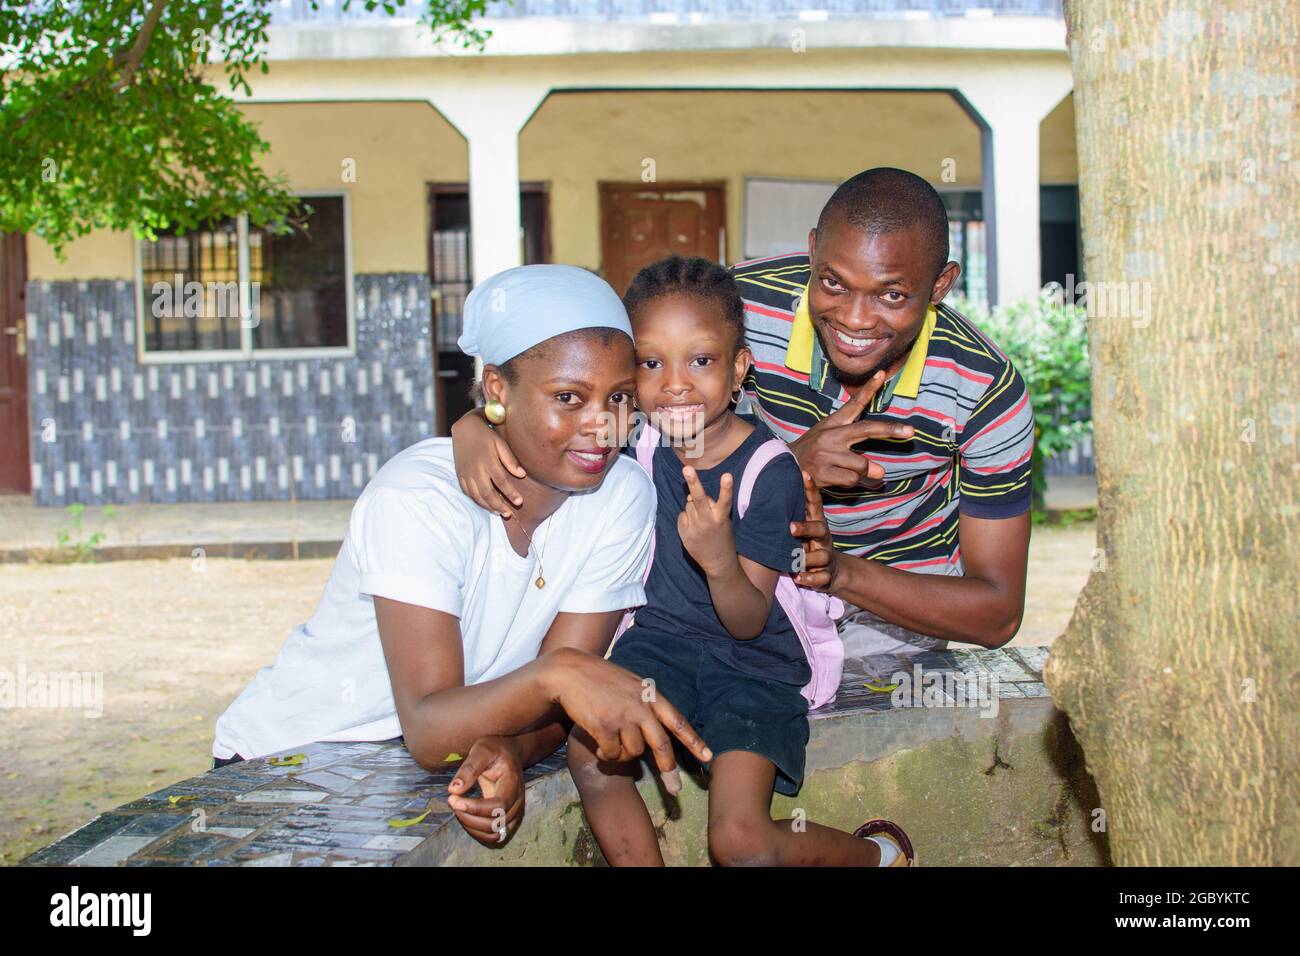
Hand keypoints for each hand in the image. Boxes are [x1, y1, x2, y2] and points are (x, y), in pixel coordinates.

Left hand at [447, 735, 524, 846]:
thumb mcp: (481, 750)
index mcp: (513, 783)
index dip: (475, 808)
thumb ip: (469, 768)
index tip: (453, 799)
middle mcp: (518, 802)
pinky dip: (477, 831)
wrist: (510, 754)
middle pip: (495, 824)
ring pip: (494, 834)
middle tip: (452, 801)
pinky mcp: (509, 820)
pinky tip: (466, 815)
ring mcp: (515, 813)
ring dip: (471, 826)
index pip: (498, 806)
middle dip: (468, 817)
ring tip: (458, 808)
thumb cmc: (495, 750)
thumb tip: (453, 789)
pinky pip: (495, 836)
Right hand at [451, 409, 526, 518]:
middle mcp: (476, 469)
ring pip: (477, 496)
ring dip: (488, 506)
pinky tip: (485, 505)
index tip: (519, 501)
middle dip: (499, 505)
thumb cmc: (486, 435)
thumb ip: (510, 460)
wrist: (464, 429)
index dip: (510, 493)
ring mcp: (466, 473)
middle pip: (488, 493)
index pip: (501, 482)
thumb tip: (522, 474)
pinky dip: (477, 501)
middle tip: (509, 514)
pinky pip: (468, 492)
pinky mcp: (460, 475)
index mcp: (488, 461)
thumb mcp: (500, 443)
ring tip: (499, 512)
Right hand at [540, 647, 711, 794]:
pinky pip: (611, 754)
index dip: (694, 741)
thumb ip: (646, 703)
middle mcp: (640, 707)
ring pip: (633, 753)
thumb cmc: (601, 678)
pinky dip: (606, 755)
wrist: (571, 672)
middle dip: (668, 770)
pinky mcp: (603, 727)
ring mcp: (622, 717)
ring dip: (623, 755)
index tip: (707, 757)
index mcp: (650, 695)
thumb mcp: (631, 684)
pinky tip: (598, 744)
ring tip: (611, 742)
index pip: (678, 721)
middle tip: (675, 789)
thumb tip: (660, 726)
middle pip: (662, 745)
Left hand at [676, 467, 735, 576]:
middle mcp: (708, 522)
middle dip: (693, 482)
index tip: (727, 475)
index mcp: (721, 518)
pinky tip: (694, 528)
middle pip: (699, 498)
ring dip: (693, 508)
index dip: (726, 487)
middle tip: (687, 469)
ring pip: (688, 505)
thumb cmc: (722, 537)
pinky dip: (686, 518)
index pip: (725, 499)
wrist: (718, 563)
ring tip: (701, 521)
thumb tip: (690, 495)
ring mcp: (695, 529)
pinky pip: (682, 516)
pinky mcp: (684, 535)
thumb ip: (709, 507)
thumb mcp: (722, 521)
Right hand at [788, 370, 914, 487]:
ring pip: (862, 464)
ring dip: (863, 472)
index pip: (854, 404)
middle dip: (890, 430)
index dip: (869, 389)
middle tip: (910, 431)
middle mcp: (831, 436)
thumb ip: (858, 454)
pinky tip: (838, 480)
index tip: (882, 374)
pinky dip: (852, 483)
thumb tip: (881, 473)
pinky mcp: (823, 472)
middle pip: (867, 429)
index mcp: (833, 424)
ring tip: (849, 471)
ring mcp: (826, 454)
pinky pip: (852, 480)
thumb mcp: (829, 439)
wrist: (782, 467)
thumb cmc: (812, 453)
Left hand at [791, 469, 841, 592]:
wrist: (832, 573)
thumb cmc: (809, 546)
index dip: (811, 489)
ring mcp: (826, 557)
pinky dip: (810, 578)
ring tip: (794, 563)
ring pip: (821, 556)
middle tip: (790, 527)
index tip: (804, 473)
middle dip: (806, 528)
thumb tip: (768, 493)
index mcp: (816, 524)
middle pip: (819, 529)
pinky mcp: (827, 575)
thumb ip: (791, 515)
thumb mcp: (803, 530)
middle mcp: (823, 538)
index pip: (815, 504)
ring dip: (807, 559)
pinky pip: (821, 577)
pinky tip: (799, 578)